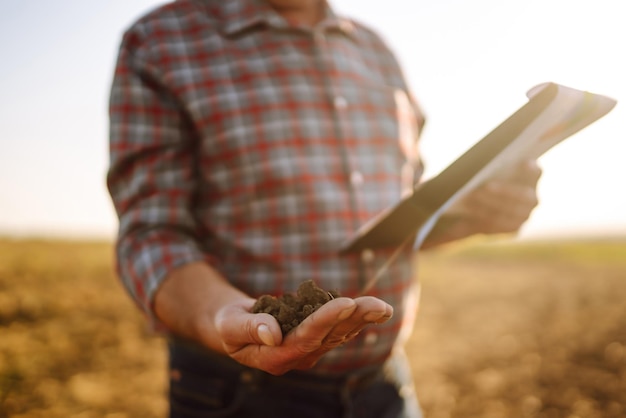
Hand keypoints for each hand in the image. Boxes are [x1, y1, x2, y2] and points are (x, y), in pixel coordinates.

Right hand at [215, 296, 392, 374]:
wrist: (234, 326)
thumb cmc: (229, 324)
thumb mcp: (230, 325)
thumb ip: (250, 328)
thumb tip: (274, 333)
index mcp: (276, 357)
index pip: (305, 338)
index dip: (326, 320)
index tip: (346, 302)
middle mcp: (297, 356)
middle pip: (330, 337)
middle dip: (355, 319)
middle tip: (378, 306)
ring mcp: (308, 348)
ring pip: (339, 332)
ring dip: (362, 319)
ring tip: (383, 307)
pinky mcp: (315, 338)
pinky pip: (339, 327)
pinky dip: (357, 316)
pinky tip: (374, 310)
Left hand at [422, 159, 541, 247]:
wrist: (467, 209)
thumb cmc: (473, 182)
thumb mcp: (474, 173)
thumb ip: (479, 168)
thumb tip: (473, 166)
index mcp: (529, 177)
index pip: (536, 171)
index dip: (531, 168)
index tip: (523, 163)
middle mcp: (531, 197)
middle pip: (524, 196)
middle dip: (504, 191)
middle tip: (485, 186)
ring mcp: (524, 215)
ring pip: (512, 212)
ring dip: (491, 204)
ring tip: (473, 198)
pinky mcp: (512, 229)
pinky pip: (502, 226)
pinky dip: (486, 218)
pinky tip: (472, 212)